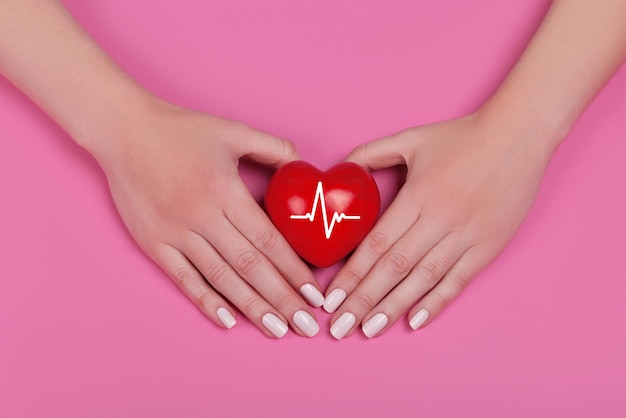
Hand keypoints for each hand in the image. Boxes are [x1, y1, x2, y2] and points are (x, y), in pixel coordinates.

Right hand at [96, 99, 322, 337]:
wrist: (122, 131)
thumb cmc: (181, 129)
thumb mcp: (233, 130)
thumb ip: (273, 147)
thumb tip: (302, 167)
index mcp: (225, 190)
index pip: (269, 240)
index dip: (294, 270)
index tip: (314, 294)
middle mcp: (202, 216)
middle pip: (251, 266)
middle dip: (282, 299)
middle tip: (306, 325)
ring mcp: (176, 233)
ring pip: (221, 278)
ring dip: (252, 307)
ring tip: (277, 330)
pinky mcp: (154, 243)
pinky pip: (184, 279)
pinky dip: (206, 301)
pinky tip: (228, 321)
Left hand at [324, 112, 554, 338]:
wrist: (519, 136)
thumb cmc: (461, 136)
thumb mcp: (411, 137)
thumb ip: (371, 153)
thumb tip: (342, 168)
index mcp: (417, 195)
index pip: (376, 244)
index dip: (352, 274)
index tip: (332, 298)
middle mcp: (440, 219)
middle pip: (394, 268)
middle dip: (363, 300)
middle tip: (340, 327)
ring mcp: (467, 235)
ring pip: (424, 279)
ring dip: (394, 307)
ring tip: (369, 330)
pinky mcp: (488, 246)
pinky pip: (458, 280)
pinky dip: (436, 302)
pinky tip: (414, 321)